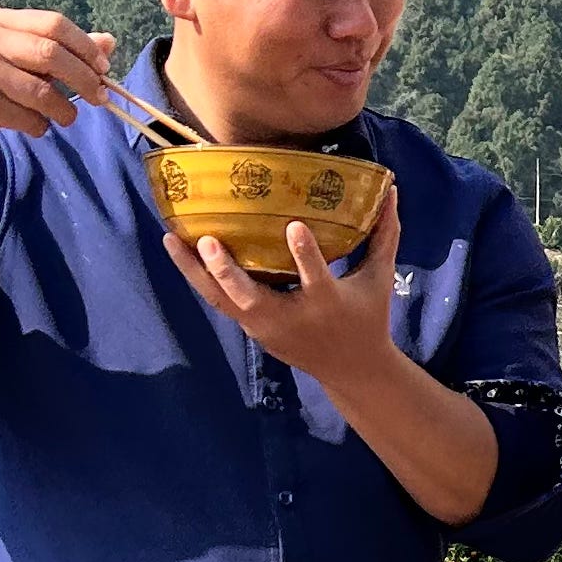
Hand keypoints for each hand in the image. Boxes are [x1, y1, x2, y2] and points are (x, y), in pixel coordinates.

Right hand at [0, 8, 115, 160]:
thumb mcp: (16, 60)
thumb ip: (59, 50)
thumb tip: (109, 41)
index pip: (53, 23)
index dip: (85, 46)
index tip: (103, 68)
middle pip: (51, 53)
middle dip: (84, 78)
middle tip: (99, 97)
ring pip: (42, 92)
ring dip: (63, 111)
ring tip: (62, 117)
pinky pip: (27, 118)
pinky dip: (38, 127)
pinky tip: (29, 125)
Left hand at [163, 191, 401, 390]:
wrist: (353, 370)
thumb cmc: (368, 316)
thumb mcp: (378, 278)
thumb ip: (383, 235)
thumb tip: (391, 190)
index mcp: (327, 303)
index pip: (315, 278)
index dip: (304, 254)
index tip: (295, 226)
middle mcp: (291, 318)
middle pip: (251, 297)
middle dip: (227, 271)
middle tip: (208, 241)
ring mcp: (267, 327)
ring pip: (223, 300)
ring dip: (195, 271)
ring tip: (170, 239)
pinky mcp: (254, 330)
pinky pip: (221, 302)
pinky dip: (201, 279)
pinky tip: (182, 253)